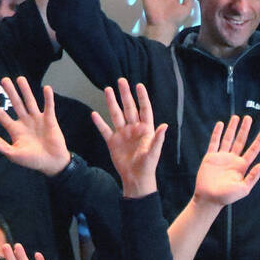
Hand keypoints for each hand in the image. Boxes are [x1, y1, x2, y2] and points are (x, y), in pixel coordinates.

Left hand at [0, 76, 69, 176]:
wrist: (52, 163)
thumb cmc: (33, 160)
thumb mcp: (15, 155)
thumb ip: (1, 146)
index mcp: (15, 130)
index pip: (2, 116)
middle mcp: (25, 122)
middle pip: (16, 104)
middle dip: (10, 92)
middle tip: (4, 80)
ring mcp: (37, 120)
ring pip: (30, 102)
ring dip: (26, 90)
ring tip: (20, 79)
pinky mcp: (50, 120)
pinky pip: (49, 107)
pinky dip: (48, 98)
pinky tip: (46, 88)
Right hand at [91, 78, 168, 197]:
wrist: (136, 179)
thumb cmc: (148, 166)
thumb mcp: (154, 152)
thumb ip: (158, 139)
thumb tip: (165, 126)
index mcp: (145, 129)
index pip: (144, 109)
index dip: (142, 97)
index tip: (139, 85)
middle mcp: (133, 129)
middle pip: (129, 108)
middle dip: (125, 94)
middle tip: (121, 80)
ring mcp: (122, 134)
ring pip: (116, 115)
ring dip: (111, 103)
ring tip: (107, 89)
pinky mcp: (112, 142)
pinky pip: (104, 130)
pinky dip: (99, 123)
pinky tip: (94, 114)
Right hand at [192, 115, 259, 208]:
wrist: (209, 198)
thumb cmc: (227, 197)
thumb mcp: (244, 188)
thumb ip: (253, 176)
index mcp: (242, 166)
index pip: (253, 150)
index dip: (259, 141)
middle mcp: (233, 160)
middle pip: (240, 141)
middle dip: (245, 129)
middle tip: (248, 118)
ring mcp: (222, 157)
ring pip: (228, 139)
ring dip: (232, 128)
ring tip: (236, 117)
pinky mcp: (210, 157)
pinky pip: (214, 142)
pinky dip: (217, 133)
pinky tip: (221, 124)